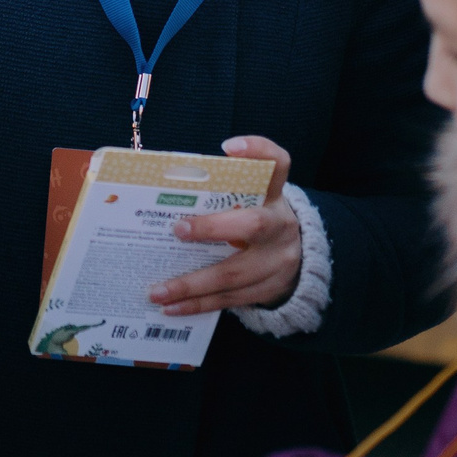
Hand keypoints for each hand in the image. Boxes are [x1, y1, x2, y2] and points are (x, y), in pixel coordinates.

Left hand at [149, 135, 301, 315]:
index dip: (258, 152)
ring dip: (191, 285)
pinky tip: (171, 308)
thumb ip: (223, 193)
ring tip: (157, 291)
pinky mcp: (268, 290)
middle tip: (178, 230)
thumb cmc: (259, 223)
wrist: (300, 263)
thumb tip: (164, 188)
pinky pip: (229, 300)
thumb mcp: (253, 202)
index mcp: (274, 196)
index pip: (277, 165)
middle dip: (212, 228)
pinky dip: (198, 305)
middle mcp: (280, 226)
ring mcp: (277, 262)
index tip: (229, 147)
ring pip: (233, 274)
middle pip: (254, 224)